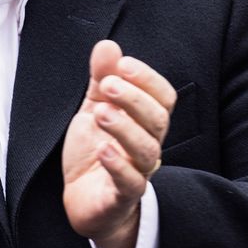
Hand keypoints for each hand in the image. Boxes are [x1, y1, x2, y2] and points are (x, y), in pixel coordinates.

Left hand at [62, 40, 176, 247]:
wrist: (83, 201)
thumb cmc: (95, 153)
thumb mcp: (94, 109)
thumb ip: (101, 79)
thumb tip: (108, 46)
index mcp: (145, 123)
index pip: (163, 98)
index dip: (147, 79)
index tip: (122, 64)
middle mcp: (148, 146)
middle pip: (158, 120)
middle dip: (135, 98)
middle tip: (107, 85)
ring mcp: (138, 173)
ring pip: (147, 150)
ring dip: (125, 127)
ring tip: (100, 113)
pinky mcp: (121, 198)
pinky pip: (131, 183)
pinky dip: (118, 166)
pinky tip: (103, 150)